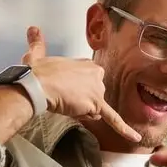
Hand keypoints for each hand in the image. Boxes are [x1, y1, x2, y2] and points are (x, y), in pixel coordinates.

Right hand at [22, 26, 140, 142]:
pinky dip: (124, 129)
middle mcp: (96, 75)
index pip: (89, 82)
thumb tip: (32, 29)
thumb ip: (37, 43)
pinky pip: (113, 119)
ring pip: (95, 108)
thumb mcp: (36, 55)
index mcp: (86, 64)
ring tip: (65, 105)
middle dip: (81, 101)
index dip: (76, 90)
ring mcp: (98, 91)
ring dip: (82, 111)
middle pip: (95, 96)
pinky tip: (134, 137)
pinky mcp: (96, 106)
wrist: (38, 85)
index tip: (64, 89)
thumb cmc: (38, 73)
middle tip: (62, 99)